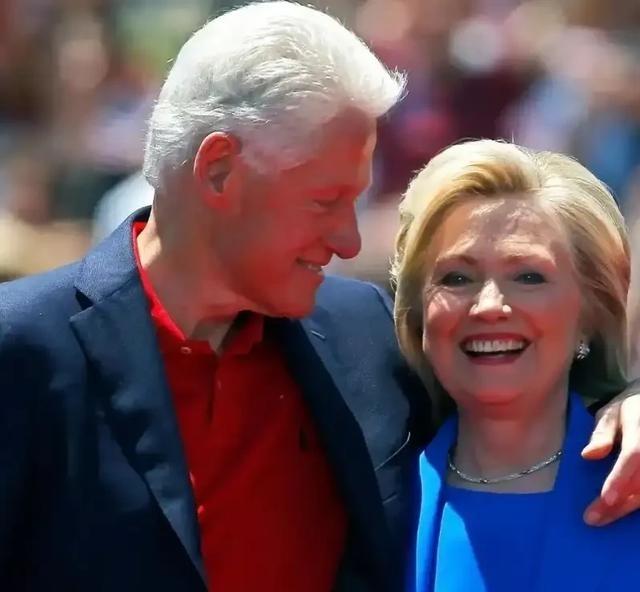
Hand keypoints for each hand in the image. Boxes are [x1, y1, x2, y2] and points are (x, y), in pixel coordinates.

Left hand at [581, 389, 639, 525]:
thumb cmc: (627, 412)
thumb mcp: (610, 413)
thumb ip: (601, 433)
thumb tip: (588, 455)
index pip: (634, 455)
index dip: (620, 478)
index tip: (606, 498)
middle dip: (619, 503)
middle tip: (593, 518)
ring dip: (627, 508)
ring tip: (603, 518)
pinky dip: (635, 502)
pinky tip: (619, 512)